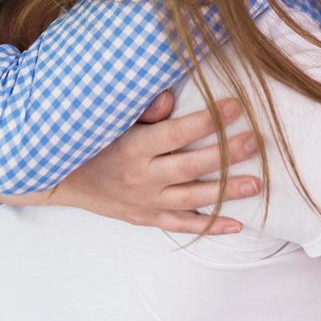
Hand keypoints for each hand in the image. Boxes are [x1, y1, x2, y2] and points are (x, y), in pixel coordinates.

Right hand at [49, 94, 260, 233]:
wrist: (63, 180)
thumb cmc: (92, 142)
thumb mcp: (111, 121)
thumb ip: (143, 110)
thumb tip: (172, 95)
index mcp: (133, 148)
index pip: (176, 134)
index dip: (207, 121)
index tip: (235, 106)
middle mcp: (142, 177)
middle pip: (191, 166)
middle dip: (227, 154)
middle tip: (256, 142)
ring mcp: (146, 201)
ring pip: (193, 197)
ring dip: (227, 190)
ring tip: (257, 182)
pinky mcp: (148, 218)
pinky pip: (183, 225)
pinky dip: (210, 225)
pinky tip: (236, 223)